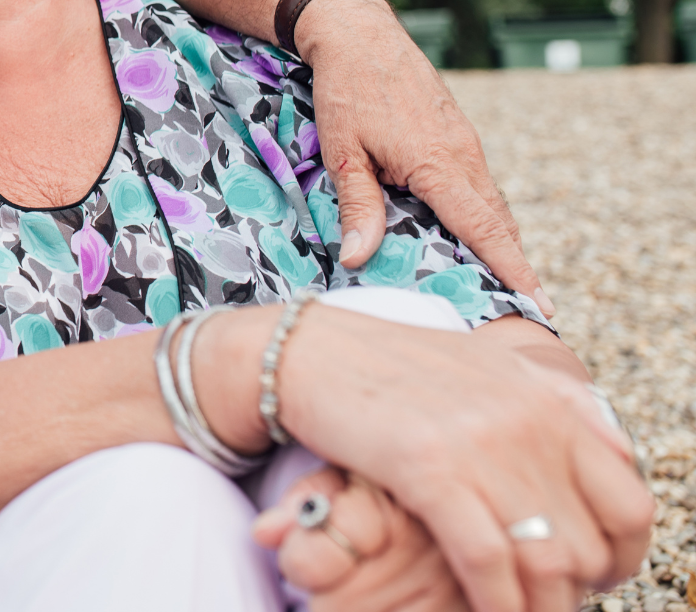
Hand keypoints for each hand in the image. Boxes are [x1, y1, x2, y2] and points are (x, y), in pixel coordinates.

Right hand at [264, 306, 654, 611]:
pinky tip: (487, 610)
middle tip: (543, 598)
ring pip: (546, 561)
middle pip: (589, 544)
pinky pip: (487, 561)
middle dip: (572, 589)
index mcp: (548, 402)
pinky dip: (496, 601)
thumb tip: (616, 445)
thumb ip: (555, 399)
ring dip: (538, 605)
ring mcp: (479, 446)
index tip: (596, 574)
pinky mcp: (429, 470)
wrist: (308, 351)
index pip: (629, 502)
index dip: (622, 555)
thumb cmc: (392, 363)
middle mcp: (527, 422)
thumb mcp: (487, 365)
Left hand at [294, 0, 552, 315]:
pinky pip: (477, 184)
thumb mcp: (343, 152)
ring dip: (497, 239)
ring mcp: (464, 143)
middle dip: (511, 264)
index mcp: (439, 164)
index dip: (511, 268)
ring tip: (501, 281)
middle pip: (496, 222)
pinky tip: (471, 232)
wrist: (360, 36)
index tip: (540, 302)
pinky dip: (482, 213)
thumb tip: (359, 258)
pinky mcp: (456, 135)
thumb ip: (358, 206)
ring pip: (489, 202)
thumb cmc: (347, 92)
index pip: (483, 228)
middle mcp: (463, 155)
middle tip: (523, 308)